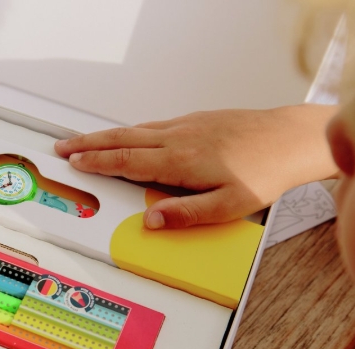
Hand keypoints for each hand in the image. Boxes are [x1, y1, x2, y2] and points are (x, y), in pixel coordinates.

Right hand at [55, 104, 338, 228]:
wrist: (290, 140)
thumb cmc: (264, 173)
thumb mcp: (228, 206)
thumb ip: (186, 215)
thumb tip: (151, 221)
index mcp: (179, 162)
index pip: (126, 161)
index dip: (96, 162)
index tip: (74, 162)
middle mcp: (177, 139)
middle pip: (121, 139)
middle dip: (88, 144)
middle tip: (64, 146)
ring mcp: (185, 126)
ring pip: (134, 130)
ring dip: (104, 136)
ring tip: (84, 141)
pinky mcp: (195, 121)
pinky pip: (152, 125)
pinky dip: (129, 130)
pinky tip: (127, 135)